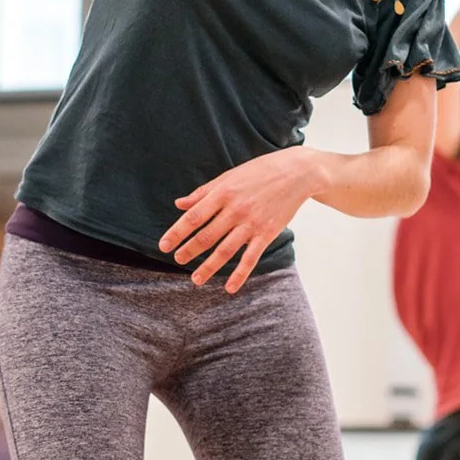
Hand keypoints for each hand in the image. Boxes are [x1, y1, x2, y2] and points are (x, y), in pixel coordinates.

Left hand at [159, 149, 323, 292]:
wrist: (296, 172)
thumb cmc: (259, 171)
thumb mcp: (229, 176)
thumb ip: (203, 192)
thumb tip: (179, 204)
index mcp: (223, 193)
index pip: (193, 217)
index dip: (176, 233)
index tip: (163, 246)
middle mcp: (235, 210)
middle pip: (206, 236)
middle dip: (189, 251)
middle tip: (178, 260)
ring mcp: (252, 223)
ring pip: (225, 250)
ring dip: (209, 267)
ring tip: (196, 279)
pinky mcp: (267, 233)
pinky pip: (250, 258)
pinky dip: (240, 275)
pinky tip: (229, 288)